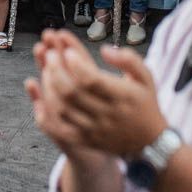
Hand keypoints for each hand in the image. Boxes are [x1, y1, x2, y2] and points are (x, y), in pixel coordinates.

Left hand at [26, 31, 167, 157]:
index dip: (76, 64)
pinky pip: (60, 129)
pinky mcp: (85, 140)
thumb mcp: (146, 77)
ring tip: (46, 70)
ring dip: (49, 88)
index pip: (92, 80)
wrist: (149, 142)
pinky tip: (42, 97)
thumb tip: (105, 49)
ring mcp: (94, 129)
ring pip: (63, 109)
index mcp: (122, 97)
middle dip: (56, 71)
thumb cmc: (145, 104)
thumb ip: (129, 59)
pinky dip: (47, 113)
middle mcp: (107, 115)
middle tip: (50, 55)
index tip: (68, 51)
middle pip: (72, 93)